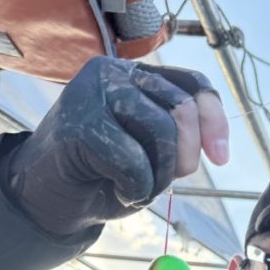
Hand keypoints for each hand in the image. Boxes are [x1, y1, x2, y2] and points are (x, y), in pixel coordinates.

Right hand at [0, 56, 229, 235]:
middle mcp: (113, 73)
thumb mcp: (151, 151)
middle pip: (182, 108)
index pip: (193, 83)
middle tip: (169, 180)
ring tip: (139, 187)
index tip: (221, 158)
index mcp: (134, 74)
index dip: (215, 120)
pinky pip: (134, 162)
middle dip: (187, 156)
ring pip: (162, 132)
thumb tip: (216, 145)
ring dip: (160, 176)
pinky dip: (137, 189)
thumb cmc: (103, 174)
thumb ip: (179, 136)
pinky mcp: (78, 123)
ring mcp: (92, 93)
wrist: (48, 196)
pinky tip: (120, 191)